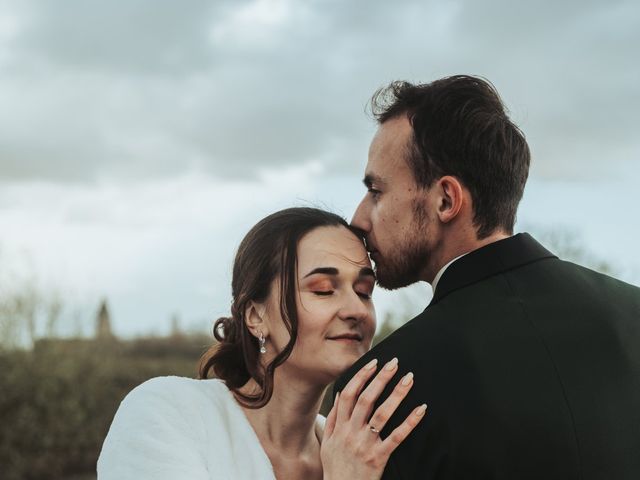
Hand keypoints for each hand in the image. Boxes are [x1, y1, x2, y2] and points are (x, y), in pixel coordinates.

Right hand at [320, 358, 426, 479]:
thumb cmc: (336, 468)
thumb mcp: (328, 442)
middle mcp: (351, 433)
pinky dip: (409, 422)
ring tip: (408, 379)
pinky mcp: (378, 457)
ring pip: (381, 414)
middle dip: (381, 379)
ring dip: (396, 394)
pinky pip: (396, 437)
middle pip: (366, 399)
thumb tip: (340, 393)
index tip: (373, 363)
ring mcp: (365, 444)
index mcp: (340, 427)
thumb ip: (334, 418)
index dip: (361, 376)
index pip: (349, 394)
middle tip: (394, 363)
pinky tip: (421, 409)